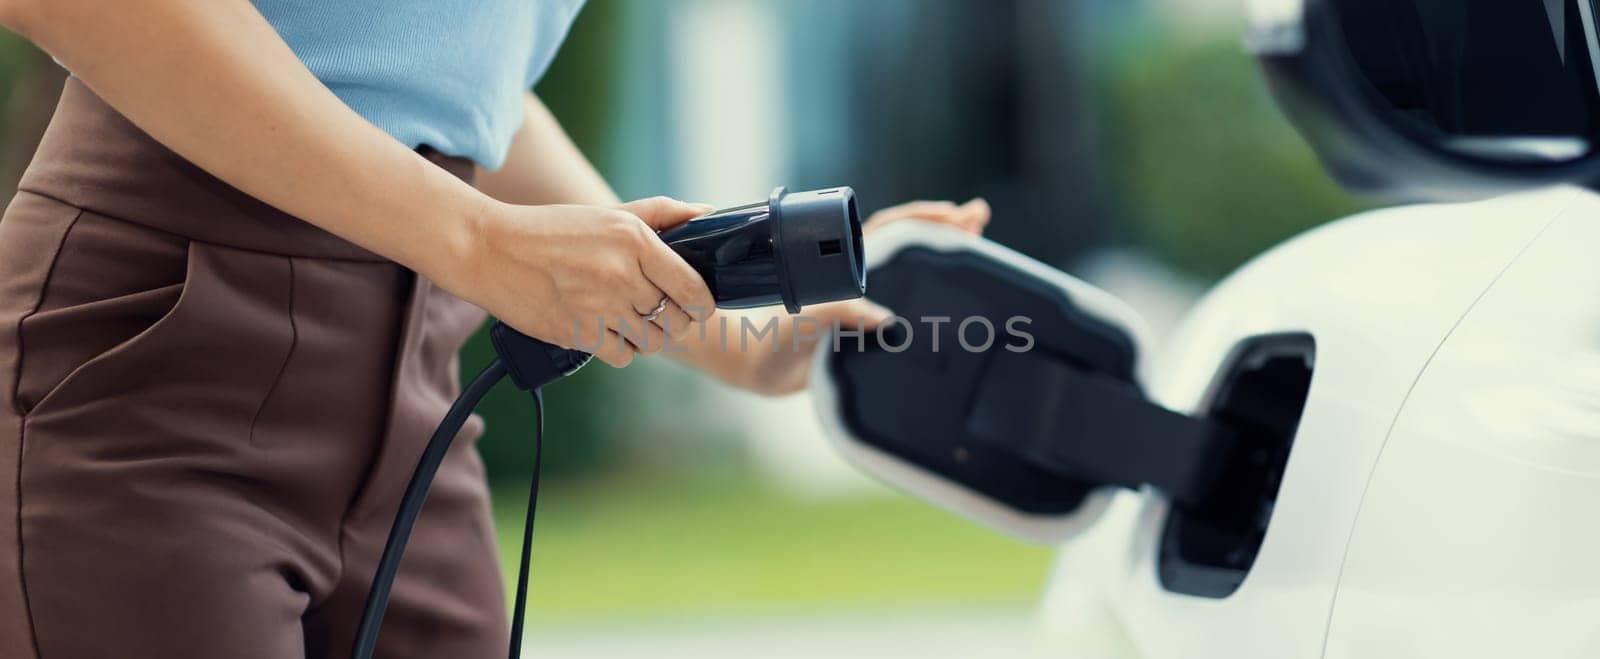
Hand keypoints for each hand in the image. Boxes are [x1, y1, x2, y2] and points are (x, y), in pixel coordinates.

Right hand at [442, 196, 715, 367]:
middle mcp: (621, 275)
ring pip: (652, 342)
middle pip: (676, 320)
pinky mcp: (576, 334)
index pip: (693, 288)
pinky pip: (622, 356)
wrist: (490, 250)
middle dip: (676, 319)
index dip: (703, 303)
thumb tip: (709, 215)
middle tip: (663, 311)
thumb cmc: (554, 230)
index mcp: (634, 241)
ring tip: (633, 320)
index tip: (698, 304)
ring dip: (649, 335)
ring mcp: (598, 308)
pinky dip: (621, 349)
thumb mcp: (611, 213)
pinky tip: (609, 331)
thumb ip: (664, 213)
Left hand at [724, 197, 991, 394]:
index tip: (949, 213)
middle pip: (909, 245)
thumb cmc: (772, 338)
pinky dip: (936, 301)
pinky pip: (909, 310)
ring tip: (981, 238)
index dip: (919, 219)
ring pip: (913, 274)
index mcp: (842, 264)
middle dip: (945, 227)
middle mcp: (858, 279)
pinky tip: (963, 299)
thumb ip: (839, 314)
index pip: (887, 230)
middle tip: (979, 216)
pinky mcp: (871, 331)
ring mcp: (867, 303)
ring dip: (945, 257)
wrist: (759, 371)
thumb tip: (886, 319)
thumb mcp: (804, 321)